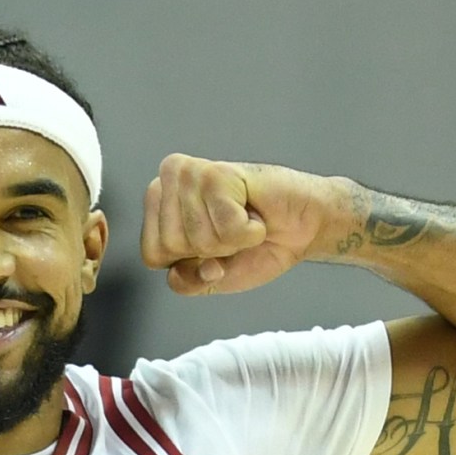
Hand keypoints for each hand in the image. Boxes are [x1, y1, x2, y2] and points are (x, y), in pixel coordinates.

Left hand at [140, 156, 328, 295]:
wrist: (303, 226)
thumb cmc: (257, 246)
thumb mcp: (213, 279)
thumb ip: (187, 283)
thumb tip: (180, 272)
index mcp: (158, 206)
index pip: (152, 255)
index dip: (187, 264)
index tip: (212, 248)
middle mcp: (170, 182)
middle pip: (173, 246)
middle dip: (212, 251)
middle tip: (233, 230)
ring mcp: (192, 174)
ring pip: (199, 238)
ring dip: (232, 240)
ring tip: (243, 218)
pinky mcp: (218, 172)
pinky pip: (226, 228)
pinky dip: (248, 232)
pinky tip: (254, 212)